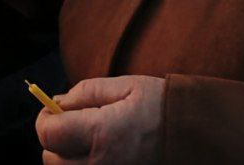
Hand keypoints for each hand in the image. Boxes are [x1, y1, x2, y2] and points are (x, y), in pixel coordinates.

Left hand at [36, 76, 164, 163]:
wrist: (197, 137)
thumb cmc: (162, 106)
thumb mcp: (125, 86)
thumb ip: (85, 93)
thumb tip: (57, 102)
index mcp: (102, 133)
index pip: (47, 134)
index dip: (45, 119)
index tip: (55, 110)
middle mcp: (102, 164)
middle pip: (51, 160)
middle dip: (55, 141)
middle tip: (72, 126)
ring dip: (68, 158)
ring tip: (88, 142)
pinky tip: (99, 154)